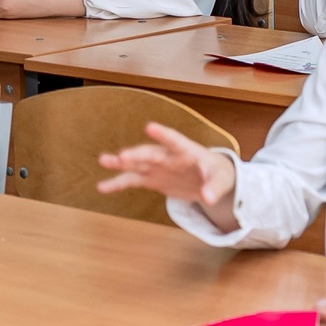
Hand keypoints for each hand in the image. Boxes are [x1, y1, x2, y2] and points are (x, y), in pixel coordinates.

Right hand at [96, 119, 238, 208]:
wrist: (211, 180)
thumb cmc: (219, 174)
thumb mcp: (223, 181)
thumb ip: (214, 188)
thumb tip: (208, 198)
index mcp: (187, 150)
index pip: (175, 140)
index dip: (163, 135)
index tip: (150, 127)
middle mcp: (168, 156)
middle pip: (150, 153)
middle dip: (137, 155)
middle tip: (122, 157)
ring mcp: (158, 167)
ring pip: (136, 164)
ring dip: (120, 163)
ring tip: (103, 160)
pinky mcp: (152, 179)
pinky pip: (132, 181)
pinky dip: (118, 184)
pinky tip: (102, 187)